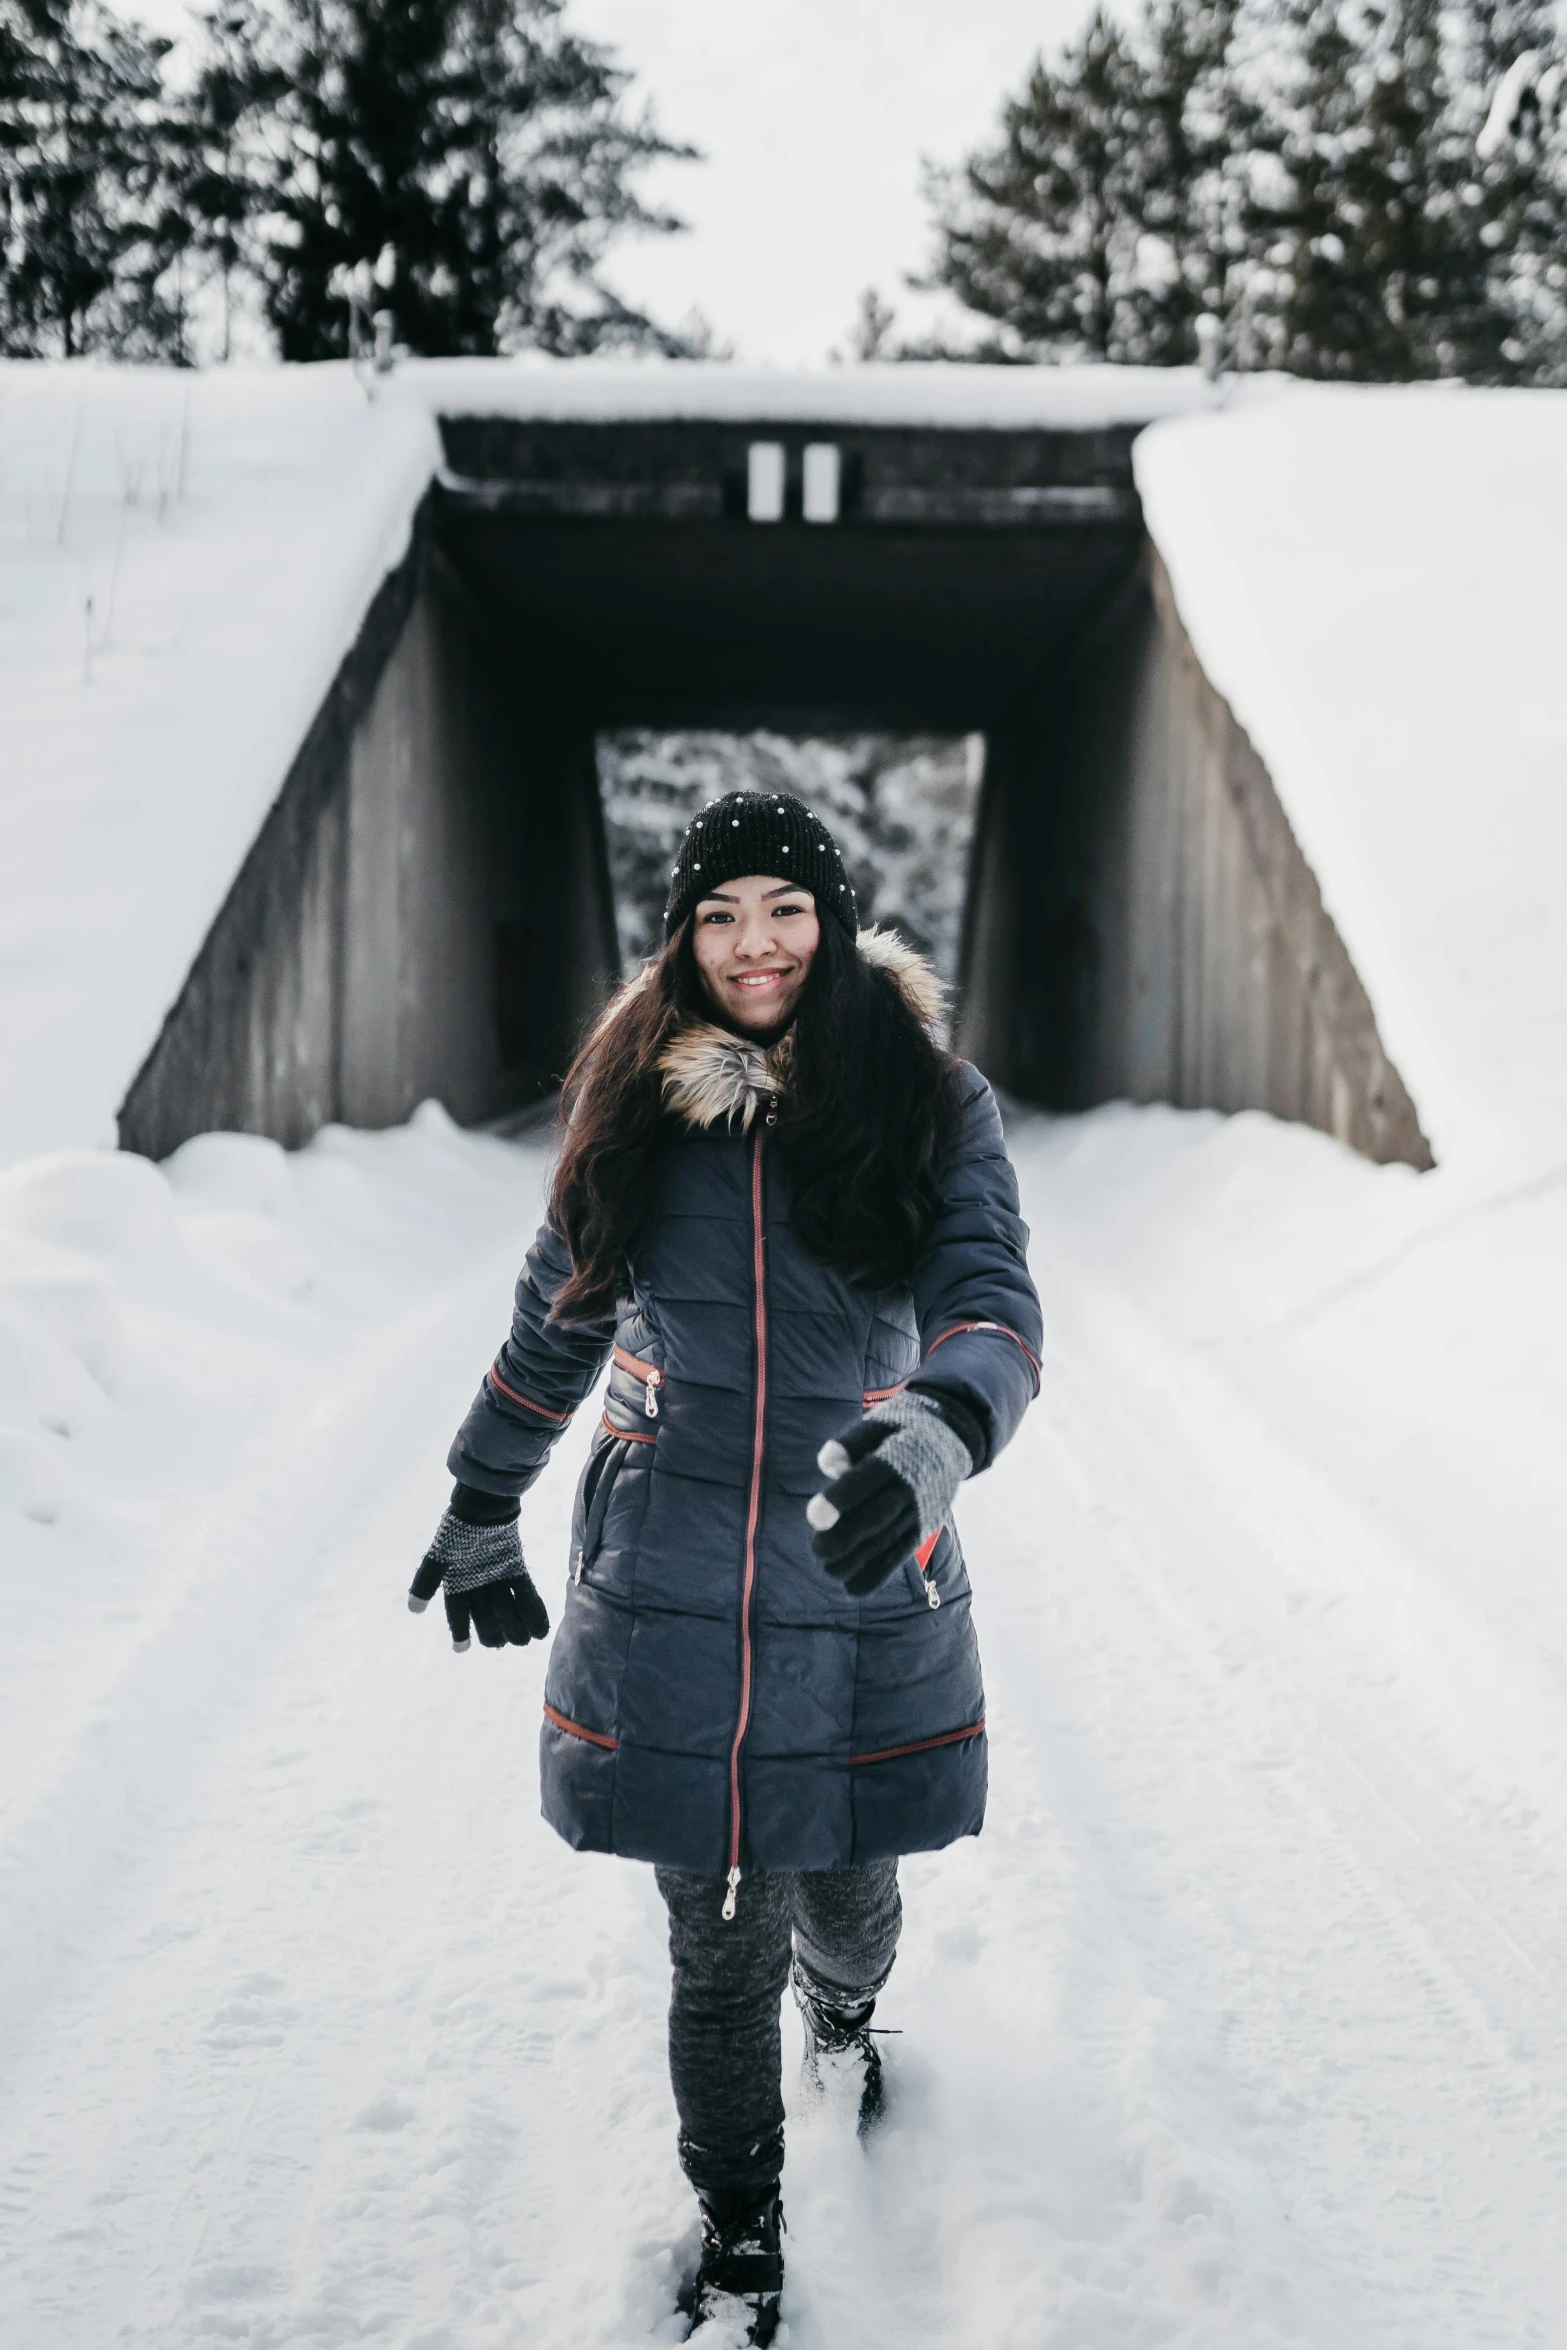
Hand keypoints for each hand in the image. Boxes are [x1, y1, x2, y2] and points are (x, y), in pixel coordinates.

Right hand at [408, 1508, 549, 1650]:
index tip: (462, 1650)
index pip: (457, 1613)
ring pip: (506, 1607)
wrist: (485, 1502)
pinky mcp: (515, 1566)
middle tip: (502, 1643)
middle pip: (485, 1615)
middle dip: (494, 1631)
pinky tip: (541, 1627)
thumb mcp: (440, 1555)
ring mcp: (496, 1575)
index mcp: (456, 1581)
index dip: (459, 1632)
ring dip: (516, 1625)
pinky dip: (532, 1609)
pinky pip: (524, 1592)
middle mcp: (476, 1582)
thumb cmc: (459, 1528)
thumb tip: (413, 1610)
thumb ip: (427, 1581)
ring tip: (525, 1641)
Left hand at [806, 1390, 973, 1596]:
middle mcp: (912, 1488)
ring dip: (857, 1560)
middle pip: (878, 1517)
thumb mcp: (879, 1421)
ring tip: (827, 1568)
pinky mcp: (922, 1528)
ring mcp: (919, 1511)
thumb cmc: (901, 1429)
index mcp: (897, 1457)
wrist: (951, 1436)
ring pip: (888, 1540)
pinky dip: (878, 1574)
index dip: (841, 1499)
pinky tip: (852, 1587)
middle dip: (846, 1537)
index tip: (814, 1516)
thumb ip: (851, 1442)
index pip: (868, 1480)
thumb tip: (827, 1465)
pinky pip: (900, 1555)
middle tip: (817, 1549)